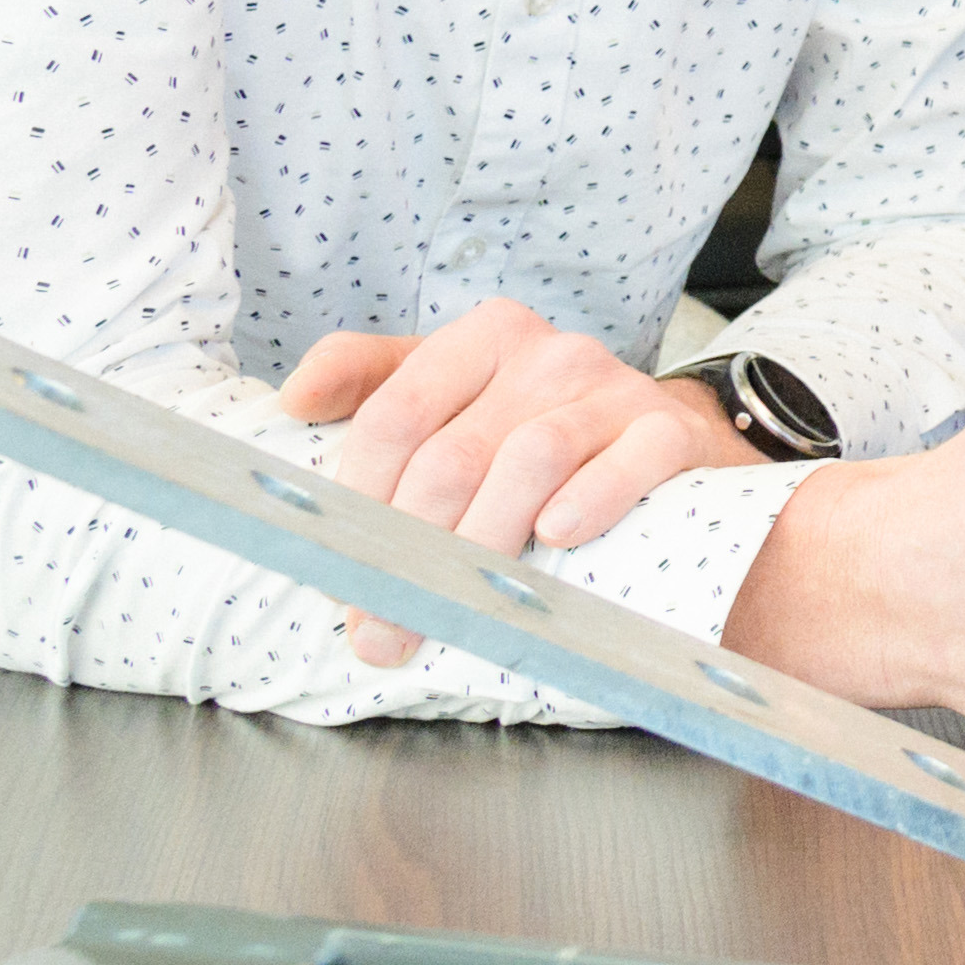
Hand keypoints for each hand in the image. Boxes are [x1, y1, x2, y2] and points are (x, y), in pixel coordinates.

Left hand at [284, 300, 753, 665]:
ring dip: (482, 544)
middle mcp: (547, 353)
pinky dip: (588, 499)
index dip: (358, 500)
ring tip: (457, 607)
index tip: (339, 573)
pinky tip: (557, 536)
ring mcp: (612, 388)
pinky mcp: (669, 429)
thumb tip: (295, 401)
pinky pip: (628, 460)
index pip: (396, 414)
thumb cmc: (536, 427)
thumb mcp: (454, 392)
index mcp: (482, 338)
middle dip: (409, 550)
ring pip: (529, 459)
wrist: (664, 438)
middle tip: (384, 626)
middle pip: (453, 453)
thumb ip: (372, 383)